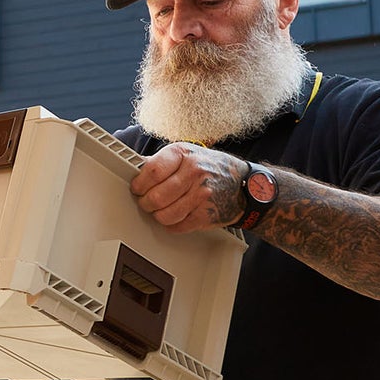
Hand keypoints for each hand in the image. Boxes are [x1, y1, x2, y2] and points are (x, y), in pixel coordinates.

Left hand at [129, 143, 247, 231]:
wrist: (244, 185)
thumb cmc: (211, 168)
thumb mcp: (186, 155)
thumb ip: (160, 162)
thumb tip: (135, 169)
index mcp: (184, 154)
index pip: (151, 172)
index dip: (139, 184)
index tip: (137, 188)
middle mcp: (194, 172)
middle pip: (156, 196)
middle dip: (146, 203)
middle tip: (147, 202)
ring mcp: (202, 194)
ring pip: (165, 215)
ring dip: (158, 216)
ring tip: (160, 210)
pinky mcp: (206, 214)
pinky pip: (178, 226)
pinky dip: (172, 225)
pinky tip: (175, 216)